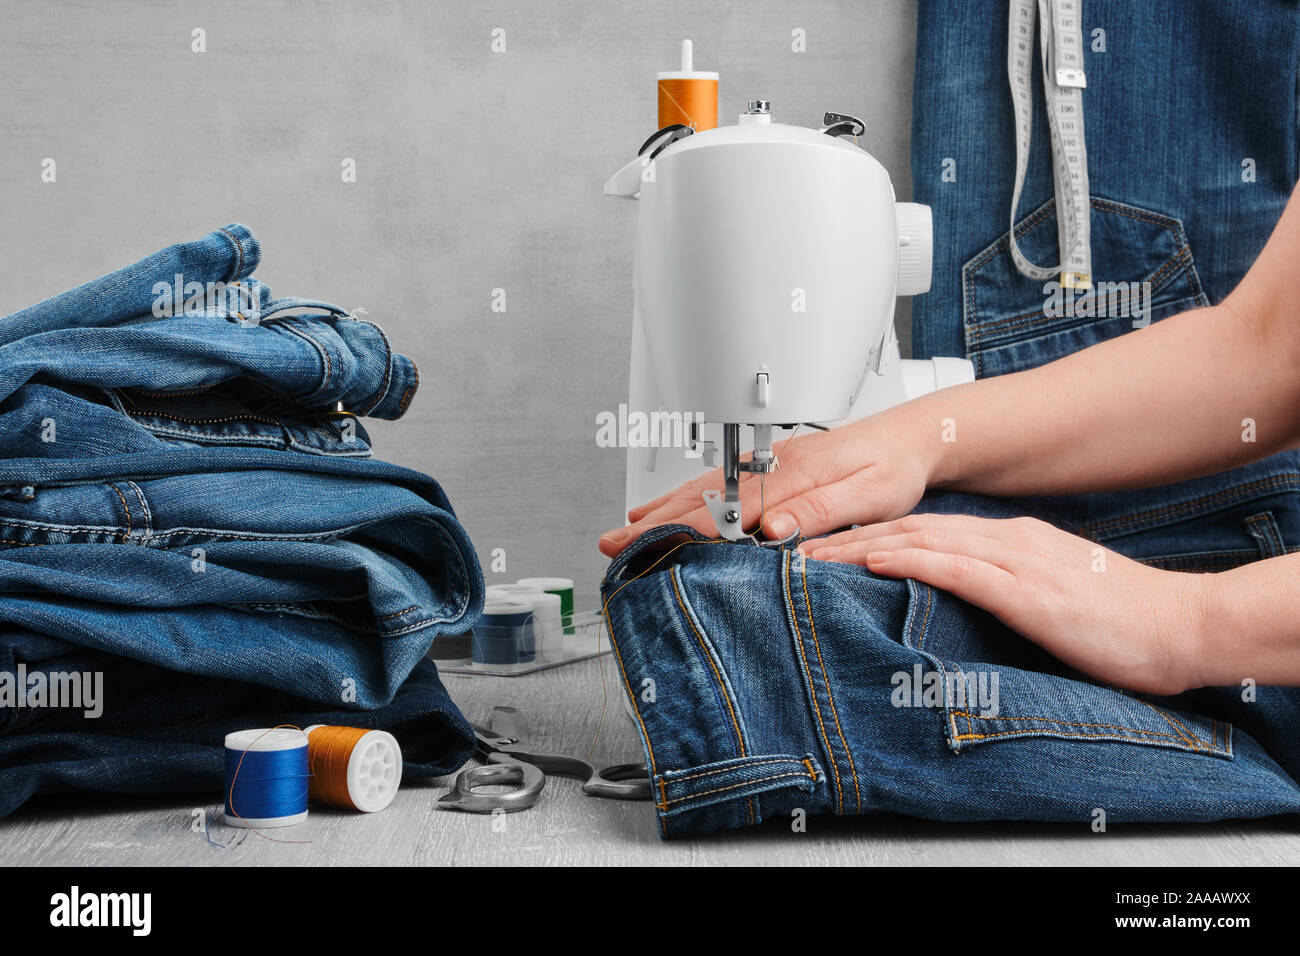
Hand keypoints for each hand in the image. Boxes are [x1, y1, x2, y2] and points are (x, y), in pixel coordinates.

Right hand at [599, 410, 939, 556]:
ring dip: (662, 509)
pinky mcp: (769, 467)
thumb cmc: (895, 469)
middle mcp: (771, 465)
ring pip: (703, 488)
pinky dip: (684, 497)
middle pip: (701, 497)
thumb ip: (820, 512)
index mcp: (792, 474)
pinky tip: (667, 506)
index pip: (727, 510)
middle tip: (614, 544)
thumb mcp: (870, 496)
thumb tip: (773, 529)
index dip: (685, 532)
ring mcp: (766, 464)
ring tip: (626, 528)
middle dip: (654, 523)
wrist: (913, 438)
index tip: (651, 549)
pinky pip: (717, 484)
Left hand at [801, 513, 1211, 694]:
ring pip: (923, 540)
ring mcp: (1018, 561)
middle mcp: (1010, 540)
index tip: (833, 543)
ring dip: (864, 544)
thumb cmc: (1124, 620)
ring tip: (816, 554)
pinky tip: (875, 559)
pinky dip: (910, 559)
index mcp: (1015, 541)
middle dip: (853, 533)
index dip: (876, 531)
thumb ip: (1008, 591)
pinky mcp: (1028, 591)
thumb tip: (963, 602)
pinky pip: (957, 568)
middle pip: (914, 526)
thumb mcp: (1052, 598)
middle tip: (802, 544)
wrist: (1183, 626)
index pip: (930, 528)